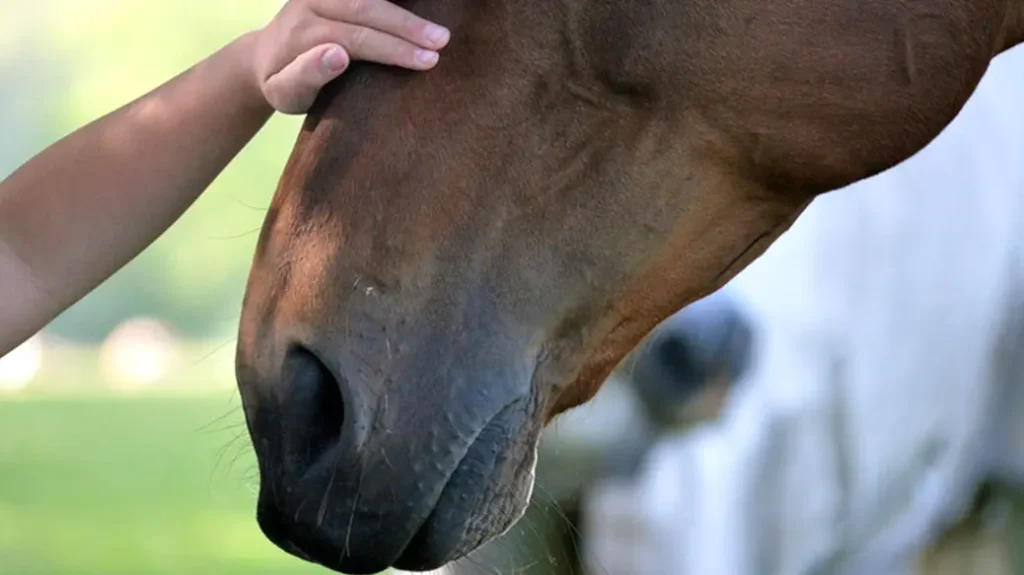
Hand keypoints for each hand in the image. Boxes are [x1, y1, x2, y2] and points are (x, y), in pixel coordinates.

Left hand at [253, 0, 450, 113]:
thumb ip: (305, 76)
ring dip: (407, 9)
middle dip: (408, 25)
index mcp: (303, 30)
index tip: (426, 62)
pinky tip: (423, 5)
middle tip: (443, 41)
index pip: (356, 37)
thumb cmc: (281, 85)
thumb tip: (338, 55)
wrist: (263, 60)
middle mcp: (313, 2)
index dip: (393, 49)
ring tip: (440, 26)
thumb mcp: (284, 93)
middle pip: (366, 8)